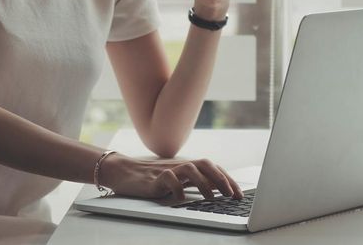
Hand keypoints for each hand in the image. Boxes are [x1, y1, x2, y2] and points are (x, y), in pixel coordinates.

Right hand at [100, 153, 243, 199]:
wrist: (123, 171)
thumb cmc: (152, 177)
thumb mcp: (178, 179)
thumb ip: (195, 181)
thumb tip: (219, 189)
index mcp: (188, 165)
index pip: (213, 168)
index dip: (228, 179)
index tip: (239, 193)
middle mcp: (180, 165)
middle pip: (206, 165)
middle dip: (221, 179)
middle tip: (231, 195)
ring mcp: (168, 169)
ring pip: (190, 169)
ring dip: (204, 183)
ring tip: (211, 198)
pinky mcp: (154, 178)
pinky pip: (169, 179)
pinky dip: (177, 188)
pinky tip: (181, 198)